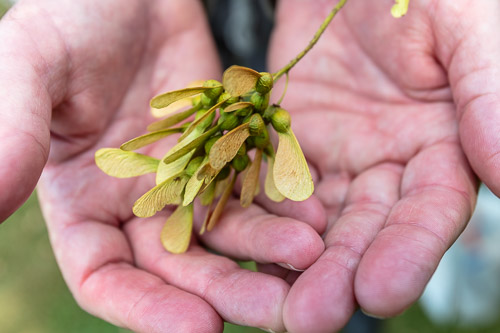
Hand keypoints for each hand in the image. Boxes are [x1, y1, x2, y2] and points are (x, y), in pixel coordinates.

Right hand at [0, 0, 326, 331]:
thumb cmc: (74, 16)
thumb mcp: (32, 64)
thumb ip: (10, 129)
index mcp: (82, 201)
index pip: (106, 277)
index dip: (145, 309)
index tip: (197, 328)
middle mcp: (137, 203)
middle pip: (181, 267)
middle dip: (225, 290)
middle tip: (279, 309)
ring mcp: (187, 178)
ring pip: (227, 232)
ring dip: (267, 250)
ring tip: (310, 257)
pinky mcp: (226, 151)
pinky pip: (256, 186)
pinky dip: (284, 203)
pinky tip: (318, 216)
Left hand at [268, 0, 497, 330]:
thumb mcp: (469, 28)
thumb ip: (491, 100)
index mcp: (441, 146)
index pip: (428, 212)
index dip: (407, 253)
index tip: (379, 293)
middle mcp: (385, 163)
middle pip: (363, 227)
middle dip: (339, 272)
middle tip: (312, 318)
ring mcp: (332, 154)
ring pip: (312, 215)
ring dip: (291, 258)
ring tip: (272, 303)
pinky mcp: (285, 138)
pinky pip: (266, 179)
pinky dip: (253, 210)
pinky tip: (236, 242)